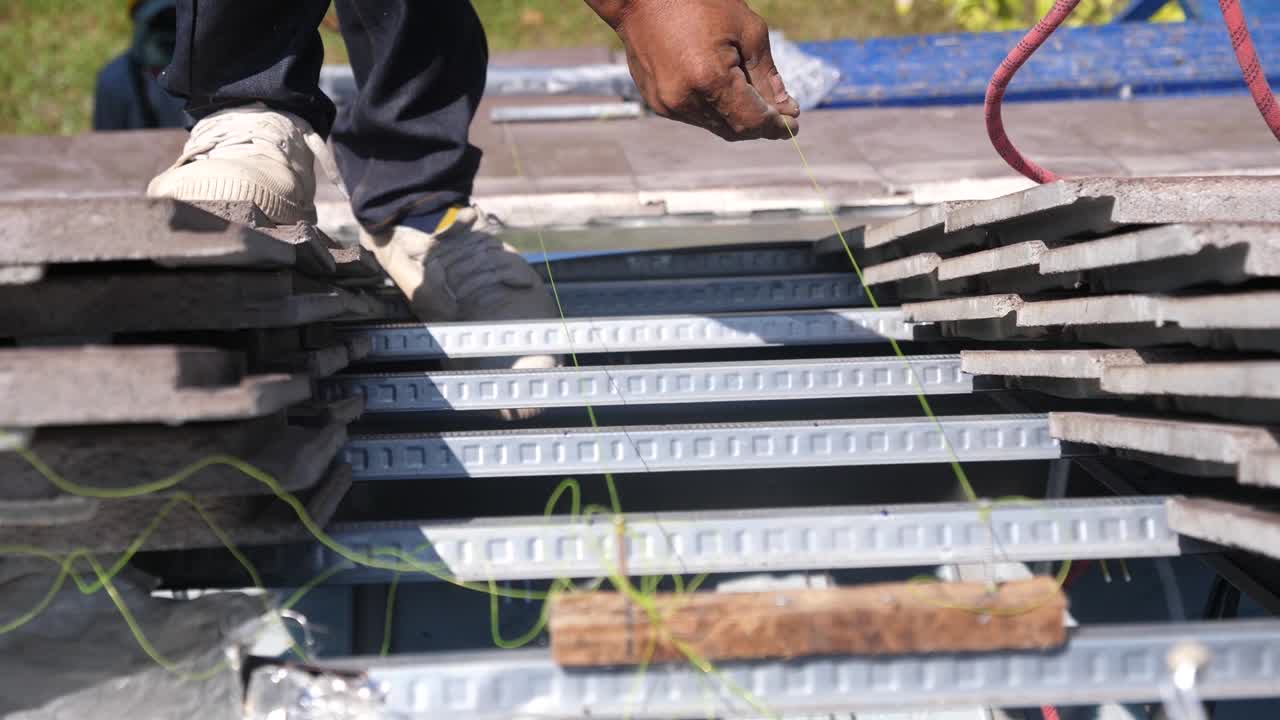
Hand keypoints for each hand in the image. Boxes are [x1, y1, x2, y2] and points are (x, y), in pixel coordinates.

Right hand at [585, 0, 799, 140]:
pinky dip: (715, 109)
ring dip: (737, 117)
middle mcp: (687, 100)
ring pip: (715, 125)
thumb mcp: (746, 30)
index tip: (794, 124)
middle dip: (760, 124)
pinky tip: (722, 89)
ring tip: (753, 97)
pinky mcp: (657, 102)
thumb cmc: (698, 1)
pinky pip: (695, 116)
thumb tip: (785, 108)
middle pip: (734, 129)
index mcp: (711, 80)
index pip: (752, 120)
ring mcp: (669, 105)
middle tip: (782, 114)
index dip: (777, 126)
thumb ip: (767, 75)